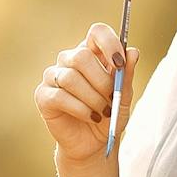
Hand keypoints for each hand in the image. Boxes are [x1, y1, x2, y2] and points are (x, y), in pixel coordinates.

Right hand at [35, 22, 140, 164]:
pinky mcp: (43, 96)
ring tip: (103, 112)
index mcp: (91, 53)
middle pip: (81, 56)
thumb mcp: (124, 97)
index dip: (109, 43)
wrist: (94, 144)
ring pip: (70, 78)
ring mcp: (53, 77)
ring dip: (92, 98)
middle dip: (101, 80)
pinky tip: (91, 117)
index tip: (119, 63)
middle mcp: (69, 60)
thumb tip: (133, 52)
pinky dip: (81, 109)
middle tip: (111, 98)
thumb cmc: (108, 116)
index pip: (97, 32)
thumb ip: (126, 74)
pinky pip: (60, 97)